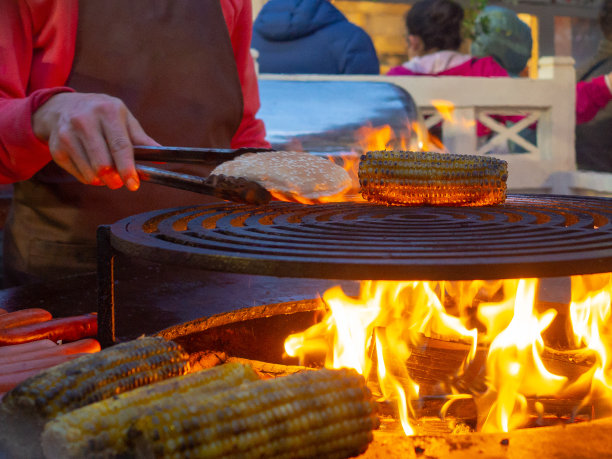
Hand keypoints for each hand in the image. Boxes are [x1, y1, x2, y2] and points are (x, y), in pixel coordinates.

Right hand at [32, 92, 158, 189]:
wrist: (63, 106)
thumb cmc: (101, 114)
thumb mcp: (124, 118)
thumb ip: (141, 139)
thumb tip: (162, 157)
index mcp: (107, 111)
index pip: (119, 145)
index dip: (128, 168)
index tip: (133, 184)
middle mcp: (84, 120)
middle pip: (103, 164)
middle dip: (115, 179)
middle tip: (120, 182)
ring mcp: (67, 134)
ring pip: (90, 173)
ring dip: (103, 180)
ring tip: (107, 172)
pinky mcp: (57, 148)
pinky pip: (79, 175)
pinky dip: (90, 178)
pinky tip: (92, 167)